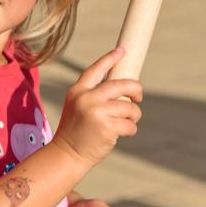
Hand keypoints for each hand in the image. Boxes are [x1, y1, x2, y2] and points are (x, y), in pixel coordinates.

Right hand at [52, 48, 142, 167]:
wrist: (67, 154)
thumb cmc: (76, 131)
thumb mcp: (77, 106)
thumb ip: (93, 95)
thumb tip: (123, 87)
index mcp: (78, 91)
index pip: (96, 70)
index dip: (110, 59)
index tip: (122, 51)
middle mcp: (87, 99)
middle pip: (121, 84)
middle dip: (135, 89)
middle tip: (138, 97)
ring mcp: (97, 113)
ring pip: (129, 107)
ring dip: (133, 115)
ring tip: (127, 122)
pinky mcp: (107, 128)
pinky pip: (130, 124)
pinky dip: (131, 129)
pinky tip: (123, 133)